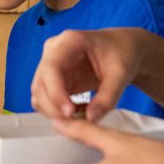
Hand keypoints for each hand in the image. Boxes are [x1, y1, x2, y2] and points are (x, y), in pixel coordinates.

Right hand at [30, 27, 149, 121]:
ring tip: (82, 115)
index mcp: (69, 42)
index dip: (55, 93)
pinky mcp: (54, 79)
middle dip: (54, 106)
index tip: (69, 112)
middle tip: (77, 121)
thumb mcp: (121, 75)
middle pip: (40, 83)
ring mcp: (51, 65)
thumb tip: (91, 119)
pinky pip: (46, 99)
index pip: (50, 69)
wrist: (124, 49)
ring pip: (39, 93)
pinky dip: (58, 110)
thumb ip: (107, 98)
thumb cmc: (123, 53)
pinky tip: (78, 111)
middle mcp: (54, 52)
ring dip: (55, 110)